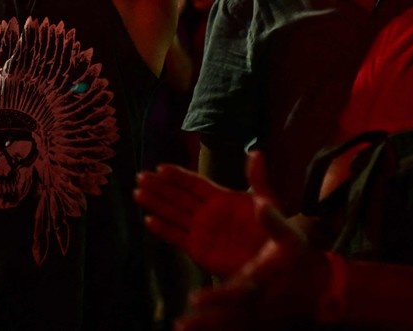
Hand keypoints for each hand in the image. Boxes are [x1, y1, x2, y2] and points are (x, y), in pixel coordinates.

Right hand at [134, 163, 269, 277]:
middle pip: (178, 196)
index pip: (194, 184)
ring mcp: (201, 231)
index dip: (178, 176)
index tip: (160, 167)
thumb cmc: (273, 229)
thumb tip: (256, 152)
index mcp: (221, 197)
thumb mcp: (268, 201)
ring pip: (173, 214)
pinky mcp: (199, 250)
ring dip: (155, 204)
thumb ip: (258, 179)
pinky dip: (163, 230)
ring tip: (137, 194)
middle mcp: (207, 212)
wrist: (275, 261)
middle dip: (159, 187)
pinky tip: (148, 221)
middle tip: (140, 176)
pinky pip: (177, 237)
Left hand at [178, 207, 329, 329]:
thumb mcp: (290, 236)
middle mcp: (259, 302)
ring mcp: (261, 316)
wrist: (320, 285)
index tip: (194, 298)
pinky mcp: (261, 323)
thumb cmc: (300, 257)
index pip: (236, 292)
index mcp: (262, 281)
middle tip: (180, 324)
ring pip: (231, 327)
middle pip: (228, 317)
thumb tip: (260, 204)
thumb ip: (273, 221)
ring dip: (207, 329)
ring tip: (181, 329)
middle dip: (205, 321)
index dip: (215, 297)